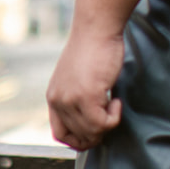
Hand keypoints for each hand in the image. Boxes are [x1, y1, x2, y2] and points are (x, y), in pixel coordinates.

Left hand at [46, 28, 124, 150]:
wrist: (96, 28)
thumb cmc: (92, 49)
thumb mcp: (76, 78)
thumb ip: (75, 98)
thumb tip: (90, 123)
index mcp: (53, 97)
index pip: (59, 134)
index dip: (78, 140)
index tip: (95, 131)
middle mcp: (58, 100)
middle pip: (79, 137)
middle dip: (98, 133)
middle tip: (110, 115)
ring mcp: (71, 99)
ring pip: (92, 132)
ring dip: (108, 124)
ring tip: (113, 104)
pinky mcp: (87, 96)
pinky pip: (102, 124)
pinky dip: (114, 118)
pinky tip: (116, 101)